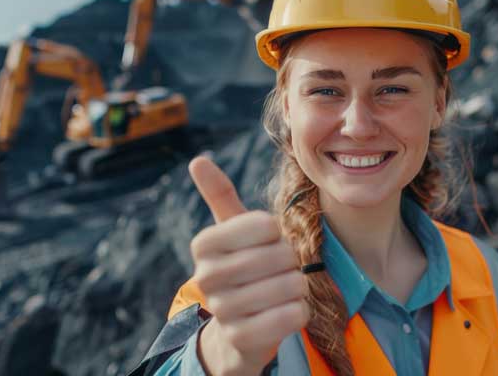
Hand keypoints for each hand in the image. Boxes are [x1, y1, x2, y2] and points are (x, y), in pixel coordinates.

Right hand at [188, 156, 309, 375]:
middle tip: (281, 270)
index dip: (278, 234)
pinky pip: (291, 316)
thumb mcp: (231, 232)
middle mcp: (205, 276)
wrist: (236, 329)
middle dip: (291, 262)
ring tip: (283, 290)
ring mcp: (222, 310)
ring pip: (288, 285)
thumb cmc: (242, 269)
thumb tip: (197, 159)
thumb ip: (219, 195)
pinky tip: (288, 311)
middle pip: (279, 255)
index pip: (265, 225)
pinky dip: (300, 312)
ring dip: (297, 287)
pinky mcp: (242, 338)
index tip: (267, 243)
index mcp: (203, 244)